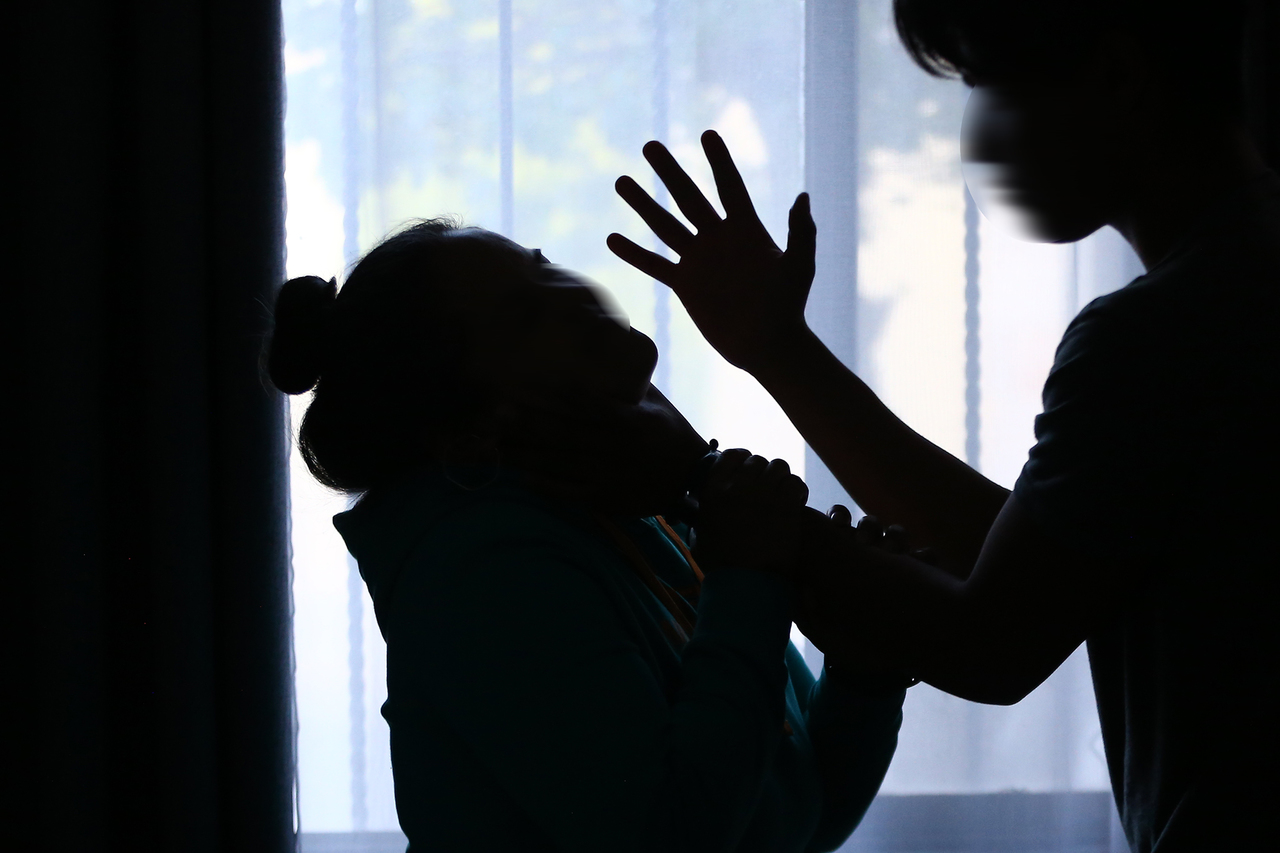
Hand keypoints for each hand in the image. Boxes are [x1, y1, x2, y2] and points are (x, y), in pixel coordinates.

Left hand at [498, 383, 709, 517]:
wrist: (692, 479)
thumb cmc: (670, 433)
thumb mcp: (656, 400)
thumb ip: (630, 376)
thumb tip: (618, 336)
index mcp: (625, 418)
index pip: (578, 405)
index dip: (546, 398)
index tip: (519, 389)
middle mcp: (612, 446)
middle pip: (560, 434)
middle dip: (525, 425)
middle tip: (493, 416)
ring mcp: (606, 474)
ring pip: (558, 463)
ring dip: (525, 455)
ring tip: (496, 445)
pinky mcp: (604, 498)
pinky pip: (569, 492)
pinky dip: (545, 485)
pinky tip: (522, 477)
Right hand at [608, 131, 816, 373]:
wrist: (768, 343)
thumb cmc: (790, 305)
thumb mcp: (800, 266)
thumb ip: (801, 232)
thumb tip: (803, 196)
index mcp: (746, 230)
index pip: (729, 187)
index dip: (720, 161)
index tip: (708, 134)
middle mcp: (718, 239)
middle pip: (688, 197)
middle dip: (669, 172)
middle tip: (649, 145)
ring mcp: (699, 260)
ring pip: (665, 225)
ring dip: (644, 204)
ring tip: (621, 181)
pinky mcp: (685, 284)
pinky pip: (655, 264)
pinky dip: (634, 253)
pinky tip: (612, 239)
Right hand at [691, 449, 809, 576]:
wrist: (747, 583)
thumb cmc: (721, 566)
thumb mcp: (699, 538)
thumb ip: (701, 519)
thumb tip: (700, 513)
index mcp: (714, 491)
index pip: (732, 455)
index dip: (743, 460)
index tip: (748, 472)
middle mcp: (738, 487)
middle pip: (758, 461)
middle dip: (764, 473)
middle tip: (767, 491)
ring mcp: (763, 494)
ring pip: (779, 466)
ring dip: (781, 479)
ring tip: (782, 496)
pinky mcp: (786, 505)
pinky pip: (795, 482)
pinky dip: (797, 491)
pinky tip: (794, 504)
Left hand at [791, 508, 936, 673]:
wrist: (880, 672)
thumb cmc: (844, 645)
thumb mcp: (819, 630)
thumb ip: (804, 610)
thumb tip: (798, 586)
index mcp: (842, 560)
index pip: (839, 524)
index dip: (838, 518)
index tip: (838, 526)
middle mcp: (871, 558)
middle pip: (870, 524)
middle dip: (868, 527)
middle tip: (864, 543)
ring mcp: (899, 566)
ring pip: (898, 534)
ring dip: (895, 537)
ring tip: (893, 553)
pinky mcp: (925, 578)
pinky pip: (929, 555)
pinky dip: (925, 555)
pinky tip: (919, 564)